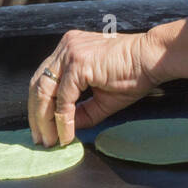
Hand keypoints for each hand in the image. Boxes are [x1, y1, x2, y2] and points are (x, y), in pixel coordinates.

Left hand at [28, 30, 159, 146]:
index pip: (44, 80)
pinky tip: (65, 134)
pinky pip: (62, 97)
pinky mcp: (78, 62)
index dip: (39, 107)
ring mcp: (70, 52)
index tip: (43, 130)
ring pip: (44, 90)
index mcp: (69, 50)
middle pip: (37, 84)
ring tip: (49, 140)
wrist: (151, 58)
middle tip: (40, 139)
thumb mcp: (101, 99)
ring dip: (44, 119)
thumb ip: (80, 112)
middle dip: (35, 115)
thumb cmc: (132, 74)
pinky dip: (61, 118)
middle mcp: (65, 47)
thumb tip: (63, 130)